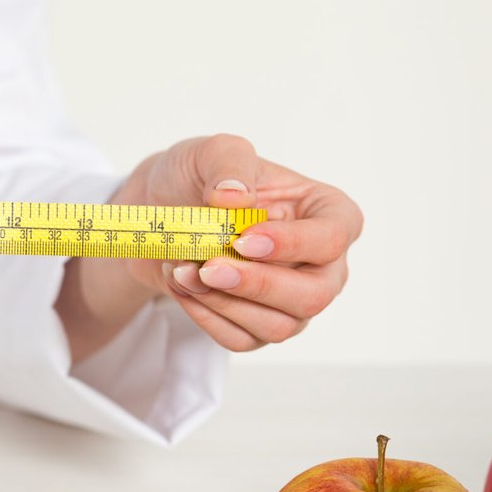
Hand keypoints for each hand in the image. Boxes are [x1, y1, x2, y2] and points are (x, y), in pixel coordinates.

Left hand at [117, 133, 361, 351]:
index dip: (291, 244)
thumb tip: (235, 195)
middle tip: (207, 267)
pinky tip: (181, 285)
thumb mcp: (210, 152)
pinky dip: (205, 316)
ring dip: (222, 302)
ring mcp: (293, 300)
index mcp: (327, 213)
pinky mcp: (259, 325)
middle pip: (313, 295)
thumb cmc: (198, 177)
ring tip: (180, 270)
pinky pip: (242, 340)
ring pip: (278, 326)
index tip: (241, 240)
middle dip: (257, 286)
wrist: (158, 210)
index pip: (333, 237)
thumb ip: (228, 163)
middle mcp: (322, 263)